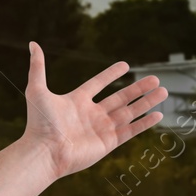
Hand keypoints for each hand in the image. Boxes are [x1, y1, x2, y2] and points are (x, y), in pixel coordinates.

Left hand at [21, 41, 166, 179]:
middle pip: (120, 98)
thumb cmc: (39, 123)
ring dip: (146, 102)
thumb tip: (32, 44)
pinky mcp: (108, 143)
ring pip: (129, 113)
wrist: (44, 151)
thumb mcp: (37, 90)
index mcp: (77, 101)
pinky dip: (144, 123)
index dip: (111, 74)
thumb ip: (38, 67)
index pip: (98, 84)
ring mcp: (101, 129)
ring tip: (163, 91)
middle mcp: (91, 114)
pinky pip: (130, 131)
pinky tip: (158, 114)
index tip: (125, 65)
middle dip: (138, 89)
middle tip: (155, 79)